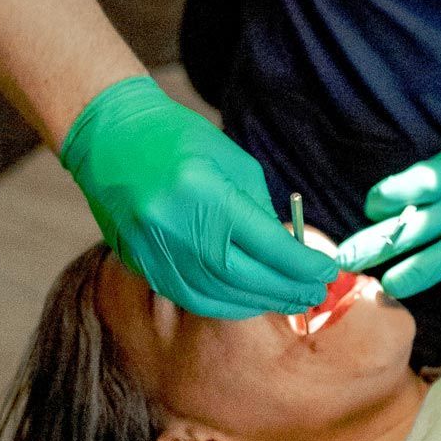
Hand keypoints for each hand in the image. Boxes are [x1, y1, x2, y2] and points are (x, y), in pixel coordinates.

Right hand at [61, 76, 337, 317]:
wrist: (112, 136)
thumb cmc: (180, 139)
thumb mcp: (233, 162)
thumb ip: (259, 210)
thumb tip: (287, 250)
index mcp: (205, 194)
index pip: (265, 243)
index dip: (300, 263)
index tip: (327, 270)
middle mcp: (176, 228)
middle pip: (243, 277)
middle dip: (286, 289)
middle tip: (316, 294)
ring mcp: (153, 250)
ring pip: (215, 295)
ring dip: (258, 303)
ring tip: (291, 301)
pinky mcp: (140, 263)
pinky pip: (188, 296)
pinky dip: (223, 304)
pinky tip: (249, 301)